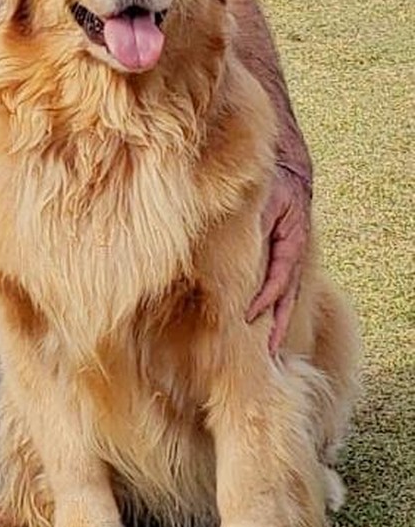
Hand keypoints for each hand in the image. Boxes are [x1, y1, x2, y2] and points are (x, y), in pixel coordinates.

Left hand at [246, 164, 312, 355]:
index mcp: (292, 242)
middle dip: (278, 325)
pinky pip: (282, 288)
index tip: (249, 317)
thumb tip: (231, 236)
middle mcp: (295, 255)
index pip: (279, 278)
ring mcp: (292, 258)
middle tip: (267, 354)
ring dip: (279, 323)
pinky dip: (276, 308)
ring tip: (270, 352)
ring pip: (287, 297)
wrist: (290, 172)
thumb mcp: (265, 198)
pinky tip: (267, 325)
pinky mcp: (285, 259)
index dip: (265, 299)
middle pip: (288, 297)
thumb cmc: (274, 184)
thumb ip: (253, 218)